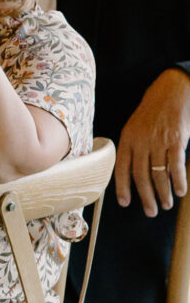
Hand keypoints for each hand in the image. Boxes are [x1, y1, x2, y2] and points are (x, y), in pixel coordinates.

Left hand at [114, 69, 189, 215]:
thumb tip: (139, 174)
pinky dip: (178, 181)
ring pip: (159, 174)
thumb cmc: (153, 111)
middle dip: (146, 197)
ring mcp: (159, 141)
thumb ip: (135, 148)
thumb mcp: (136, 126)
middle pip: (141, 175)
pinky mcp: (176, 140)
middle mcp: (141, 141)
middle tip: (151, 211)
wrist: (171, 90)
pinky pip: (176, 165)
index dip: (122, 187)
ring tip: (167, 204)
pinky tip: (180, 191)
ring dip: (163, 193)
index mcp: (127, 138)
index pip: (122, 167)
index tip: (125, 203)